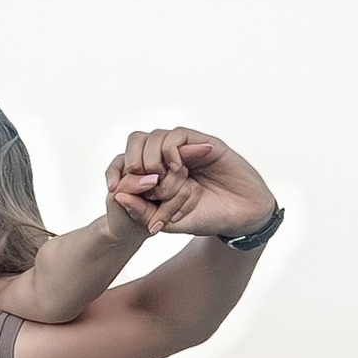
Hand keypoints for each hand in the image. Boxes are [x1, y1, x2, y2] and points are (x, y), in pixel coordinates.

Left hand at [112, 128, 273, 240]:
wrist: (241, 217)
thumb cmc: (208, 218)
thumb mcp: (169, 222)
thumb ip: (143, 212)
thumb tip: (117, 196)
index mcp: (157, 176)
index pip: (127, 162)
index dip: (118, 172)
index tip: (115, 189)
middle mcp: (169, 159)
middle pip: (136, 143)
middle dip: (131, 162)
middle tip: (140, 182)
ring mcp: (185, 150)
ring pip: (154, 137)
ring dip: (150, 157)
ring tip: (159, 177)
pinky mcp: (202, 143)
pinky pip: (177, 135)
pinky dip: (170, 149)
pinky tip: (177, 168)